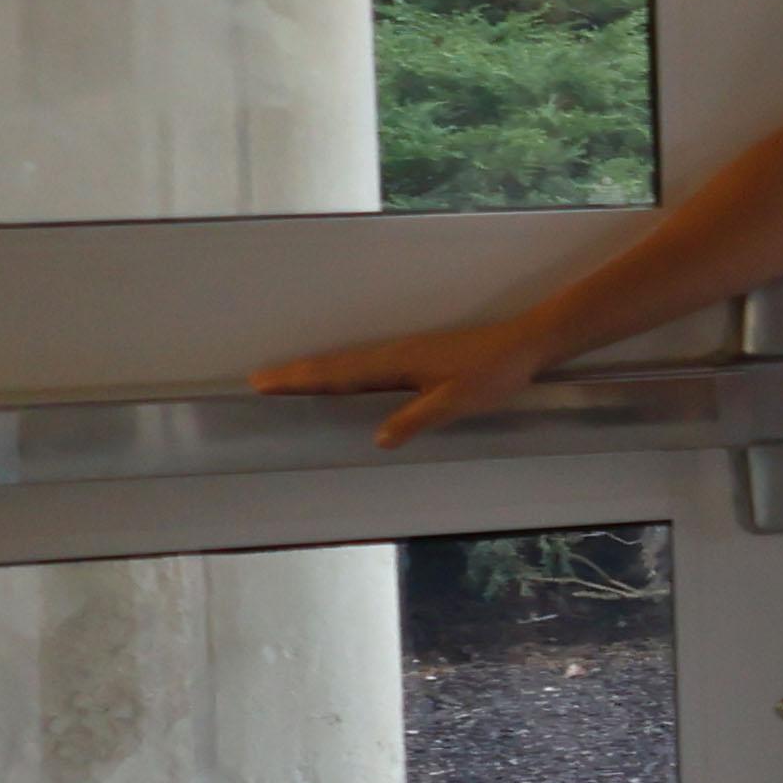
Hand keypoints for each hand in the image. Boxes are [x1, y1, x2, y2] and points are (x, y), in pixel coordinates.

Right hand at [252, 314, 562, 446]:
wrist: (524, 344)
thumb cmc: (493, 372)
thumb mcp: (455, 402)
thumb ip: (417, 419)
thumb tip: (378, 439)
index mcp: (395, 363)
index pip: (337, 374)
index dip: (300, 380)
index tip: (263, 382)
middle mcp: (393, 354)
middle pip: (335, 365)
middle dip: (295, 374)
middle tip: (258, 380)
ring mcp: (405, 353)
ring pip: (349, 363)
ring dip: (316, 371)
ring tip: (287, 380)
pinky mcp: (417, 356)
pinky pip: (368, 365)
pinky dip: (344, 371)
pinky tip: (344, 380)